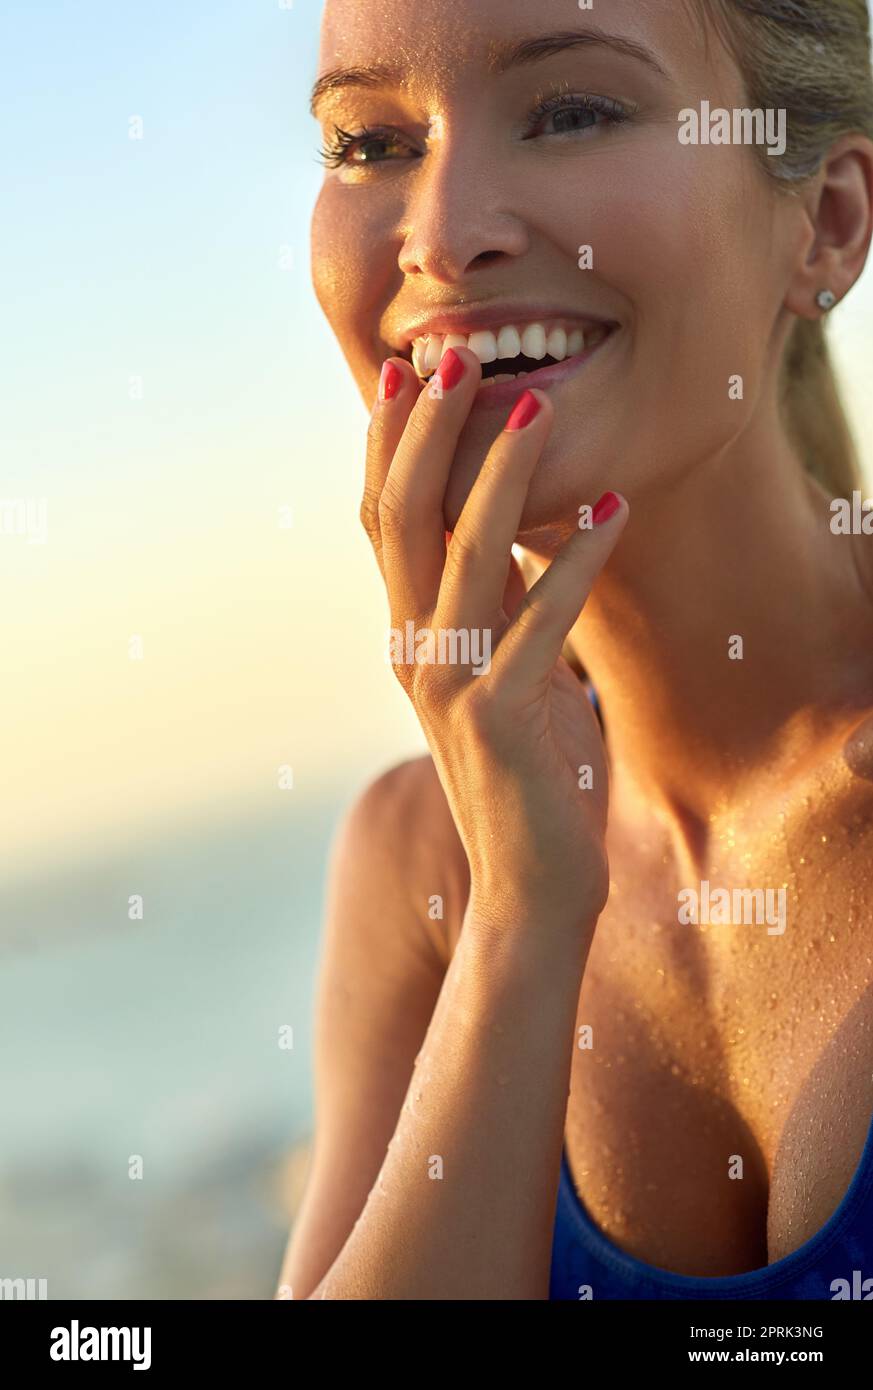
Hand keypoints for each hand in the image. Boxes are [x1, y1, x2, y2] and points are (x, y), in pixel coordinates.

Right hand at [362, 347, 627, 933]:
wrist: (529, 880)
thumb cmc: (527, 769)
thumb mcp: (503, 668)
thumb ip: (495, 602)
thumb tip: (509, 524)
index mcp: (410, 633)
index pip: (384, 520)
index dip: (389, 443)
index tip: (405, 368)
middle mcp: (413, 650)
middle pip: (403, 520)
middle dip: (426, 432)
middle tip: (453, 355)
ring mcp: (449, 685)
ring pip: (464, 557)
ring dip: (501, 474)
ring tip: (536, 403)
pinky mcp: (499, 720)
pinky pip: (539, 624)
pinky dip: (576, 562)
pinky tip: (613, 513)